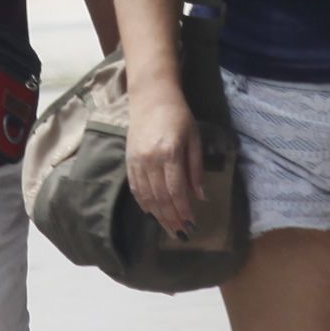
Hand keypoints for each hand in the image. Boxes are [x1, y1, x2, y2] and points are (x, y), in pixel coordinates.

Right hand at [125, 81, 205, 240]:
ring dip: (158, 215)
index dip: (183, 210)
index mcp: (170, 153)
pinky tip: (151, 213)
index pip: (176, 190)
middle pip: (161, 197)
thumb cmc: (178, 115)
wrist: (151, 97)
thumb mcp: (194, 139)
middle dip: (171, 218)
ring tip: (168, 228)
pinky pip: (135, 187)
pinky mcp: (129, 160)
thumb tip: (200, 197)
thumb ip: (196, 169)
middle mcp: (150, 160)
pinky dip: (143, 203)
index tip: (191, 224)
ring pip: (147, 196)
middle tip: (181, 233)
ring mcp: (137, 161)